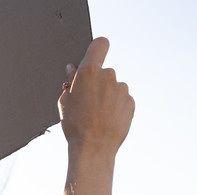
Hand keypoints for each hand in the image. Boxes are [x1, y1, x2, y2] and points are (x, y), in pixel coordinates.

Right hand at [59, 37, 134, 162]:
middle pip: (105, 72)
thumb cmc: (75, 126)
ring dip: (108, 96)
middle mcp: (108, 76)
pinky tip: (107, 120)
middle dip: (98, 83)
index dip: (98, 48)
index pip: (100, 44)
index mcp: (89, 72)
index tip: (96, 55)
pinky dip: (116, 107)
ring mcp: (122, 89)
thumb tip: (72, 70)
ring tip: (98, 115)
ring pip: (114, 87)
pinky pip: (122, 100)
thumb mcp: (65, 102)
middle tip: (88, 101)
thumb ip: (70, 82)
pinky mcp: (131, 103)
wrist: (93, 148)